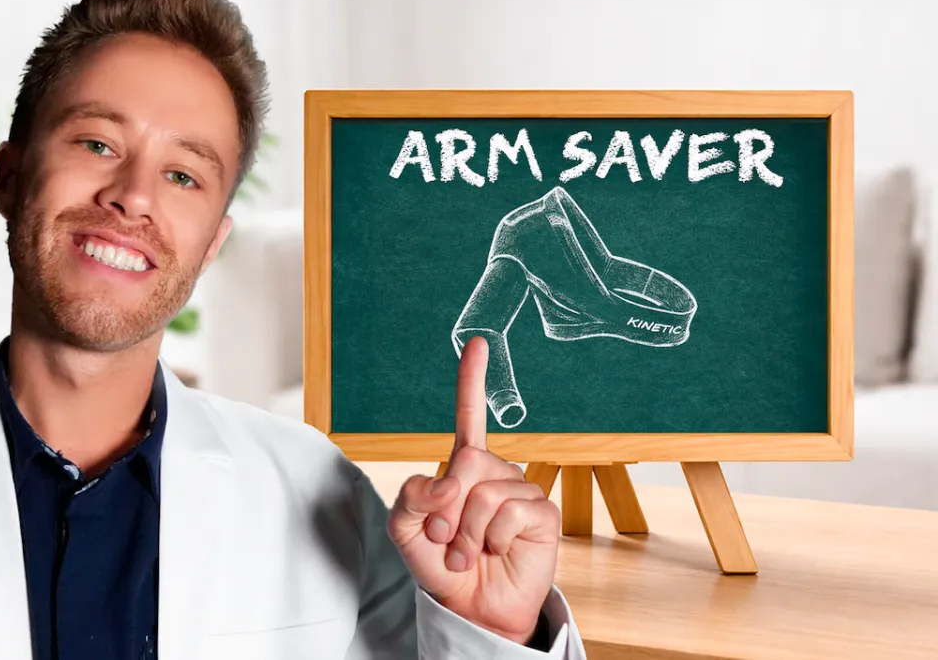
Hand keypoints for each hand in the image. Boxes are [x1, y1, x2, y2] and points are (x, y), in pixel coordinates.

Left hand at [387, 336, 560, 644]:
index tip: (477, 342)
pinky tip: (495, 551)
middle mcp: (495, 472)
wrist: (469, 605)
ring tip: (469, 551)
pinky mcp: (542, 514)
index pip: (470, 416)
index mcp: (462, 468)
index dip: (472, 380)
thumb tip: (451, 482)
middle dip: (446, 507)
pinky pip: (507, 513)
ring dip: (466, 533)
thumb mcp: (405, 528)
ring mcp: (521, 490)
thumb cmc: (440, 563)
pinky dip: (490, 540)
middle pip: (467, 461)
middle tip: (445, 537)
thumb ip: (412, 495)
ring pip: (484, 494)